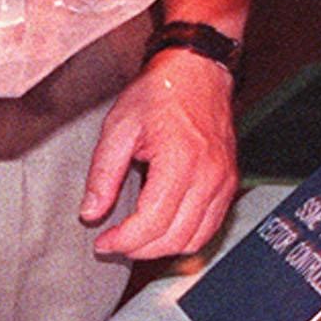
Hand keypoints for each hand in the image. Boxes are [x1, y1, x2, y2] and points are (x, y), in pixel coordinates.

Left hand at [81, 50, 238, 260]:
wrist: (197, 71)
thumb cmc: (161, 92)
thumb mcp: (119, 126)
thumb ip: (103, 173)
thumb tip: (91, 212)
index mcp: (180, 161)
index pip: (153, 222)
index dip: (125, 241)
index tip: (103, 242)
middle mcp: (209, 176)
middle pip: (175, 237)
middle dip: (140, 249)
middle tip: (115, 243)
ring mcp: (224, 181)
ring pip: (196, 239)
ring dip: (163, 248)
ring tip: (136, 240)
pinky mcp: (229, 183)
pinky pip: (211, 226)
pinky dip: (186, 237)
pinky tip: (163, 230)